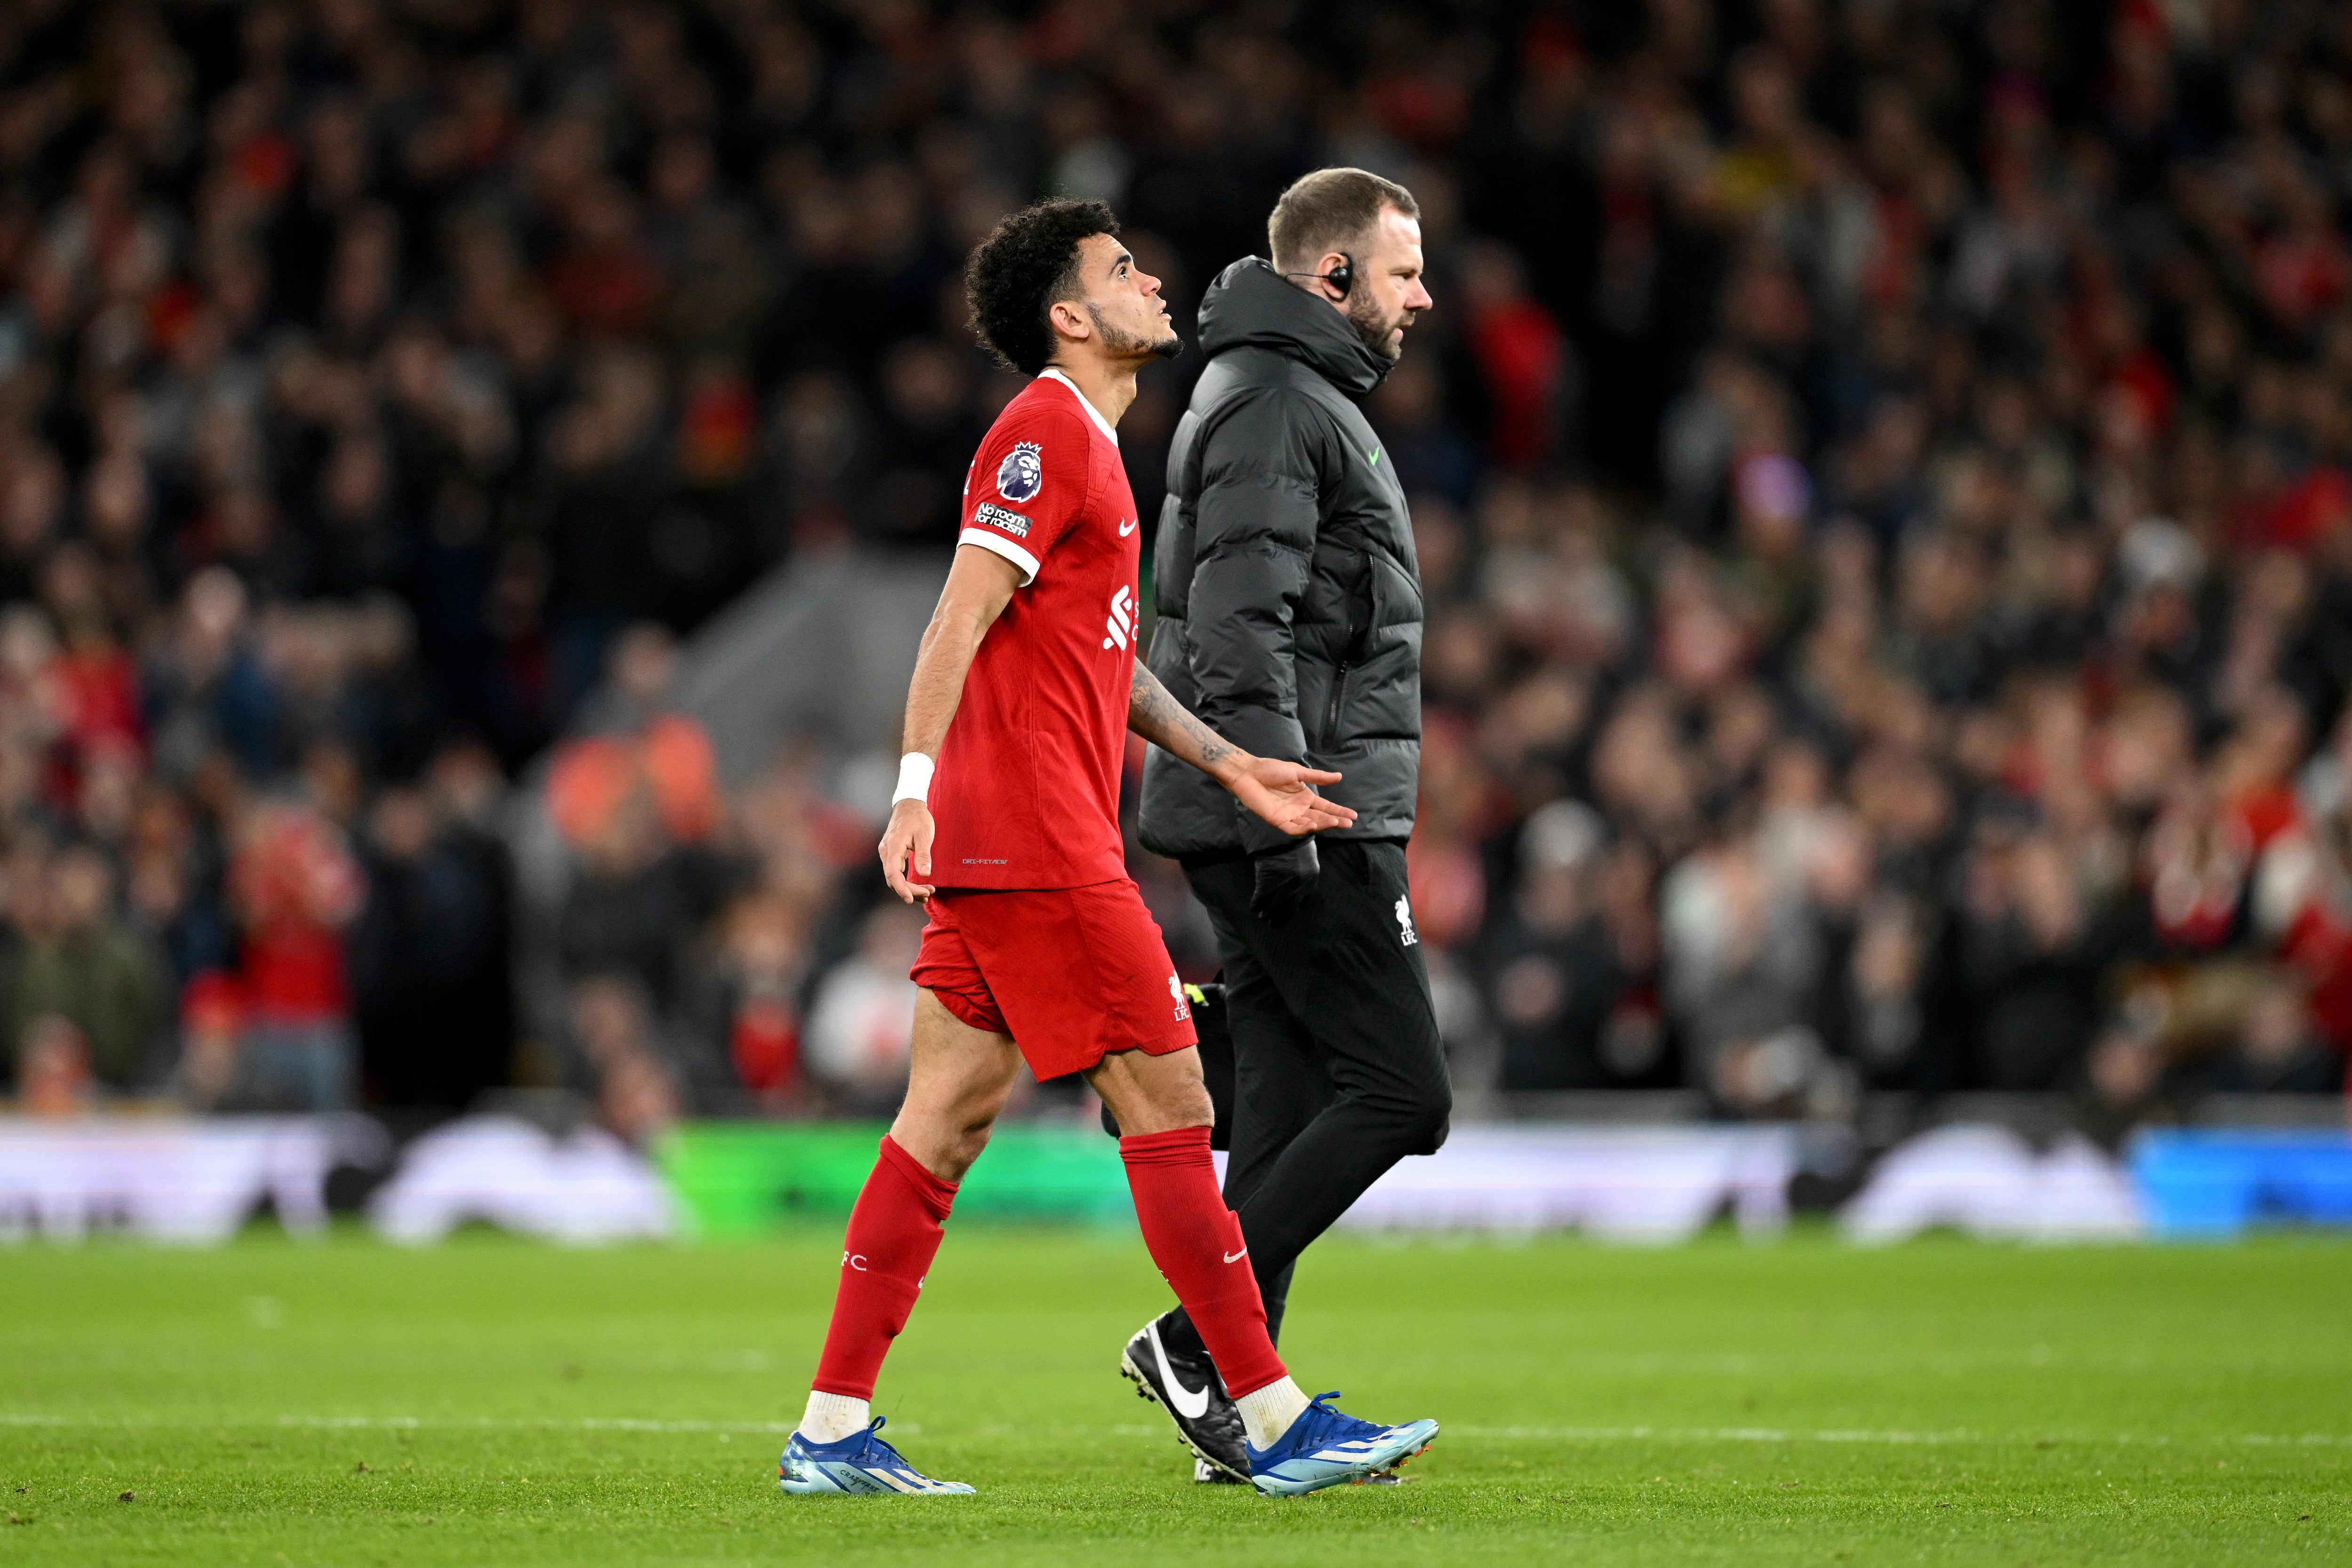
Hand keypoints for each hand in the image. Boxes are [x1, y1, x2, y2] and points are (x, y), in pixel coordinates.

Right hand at [879, 800, 935, 902]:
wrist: (909, 804)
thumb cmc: (918, 818)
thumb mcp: (924, 835)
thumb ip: (923, 855)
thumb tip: (925, 874)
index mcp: (893, 846)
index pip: (893, 873)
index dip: (901, 889)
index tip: (911, 899)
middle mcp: (886, 851)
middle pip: (893, 879)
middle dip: (910, 890)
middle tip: (929, 894)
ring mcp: (887, 853)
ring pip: (894, 877)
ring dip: (909, 887)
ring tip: (927, 893)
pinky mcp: (891, 854)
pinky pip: (896, 872)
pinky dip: (906, 881)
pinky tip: (919, 886)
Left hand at [1225, 757, 1355, 836]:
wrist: (1249, 772)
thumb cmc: (1271, 770)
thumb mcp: (1298, 772)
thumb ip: (1318, 777)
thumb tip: (1339, 776)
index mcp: (1305, 797)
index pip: (1326, 807)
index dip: (1339, 811)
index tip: (1353, 816)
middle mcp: (1299, 808)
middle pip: (1321, 817)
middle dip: (1335, 820)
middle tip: (1348, 823)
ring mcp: (1289, 815)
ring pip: (1309, 824)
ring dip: (1322, 824)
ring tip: (1335, 822)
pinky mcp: (1277, 820)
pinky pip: (1293, 828)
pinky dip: (1303, 828)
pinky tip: (1314, 825)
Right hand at [1251, 840, 1319, 923]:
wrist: (1282, 831)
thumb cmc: (1295, 841)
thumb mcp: (1306, 858)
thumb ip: (1303, 874)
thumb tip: (1294, 889)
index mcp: (1311, 880)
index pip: (1304, 902)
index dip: (1295, 908)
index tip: (1288, 910)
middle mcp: (1299, 887)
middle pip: (1289, 910)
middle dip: (1281, 919)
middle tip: (1273, 923)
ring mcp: (1283, 886)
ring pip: (1273, 908)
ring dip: (1267, 915)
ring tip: (1262, 917)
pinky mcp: (1267, 882)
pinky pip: (1260, 899)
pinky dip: (1256, 905)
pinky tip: (1254, 907)